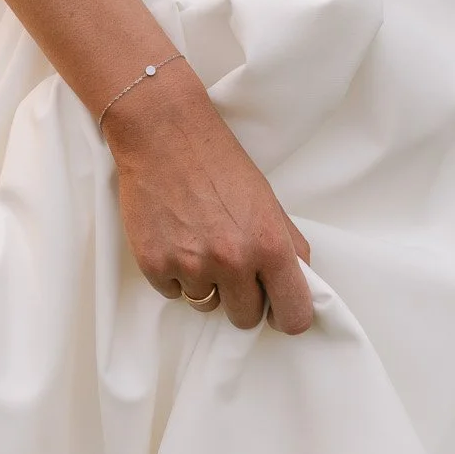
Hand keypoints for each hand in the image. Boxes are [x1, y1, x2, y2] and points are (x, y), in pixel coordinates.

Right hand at [104, 64, 313, 333]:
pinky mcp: (154, 265)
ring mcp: (191, 267)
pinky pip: (173, 292)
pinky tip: (176, 238)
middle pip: (245, 318)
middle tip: (232, 266)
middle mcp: (233, 262)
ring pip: (206, 305)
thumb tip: (300, 285)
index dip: (286, 315)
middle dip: (242, 299)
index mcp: (270, 247)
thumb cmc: (220, 164)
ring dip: (206, 284)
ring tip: (199, 242)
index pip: (293, 315)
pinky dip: (174, 274)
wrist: (164, 135)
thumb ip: (288, 248)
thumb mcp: (269, 203)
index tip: (278, 309)